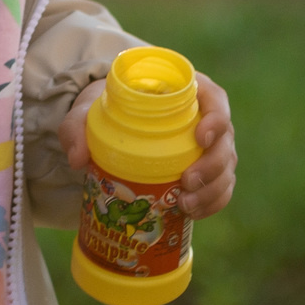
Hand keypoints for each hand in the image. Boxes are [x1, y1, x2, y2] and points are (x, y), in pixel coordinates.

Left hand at [61, 70, 236, 219]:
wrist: (112, 125)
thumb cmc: (109, 108)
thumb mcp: (89, 109)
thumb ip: (78, 125)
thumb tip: (78, 158)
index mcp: (187, 91)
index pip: (215, 99)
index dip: (216, 118)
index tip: (200, 137)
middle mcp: (205, 118)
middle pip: (225, 140)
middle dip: (212, 165)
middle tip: (186, 182)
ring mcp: (209, 146)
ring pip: (226, 167)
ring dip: (213, 189)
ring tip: (185, 205)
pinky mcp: (206, 171)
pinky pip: (220, 188)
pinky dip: (212, 202)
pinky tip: (192, 213)